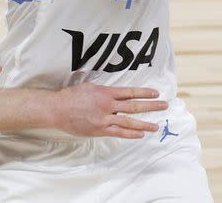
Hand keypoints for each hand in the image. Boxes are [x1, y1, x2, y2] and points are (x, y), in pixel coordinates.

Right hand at [51, 83, 167, 138]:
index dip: (144, 92)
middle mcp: (107, 105)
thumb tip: (116, 94)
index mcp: (105, 92)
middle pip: (134, 106)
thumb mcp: (89, 87)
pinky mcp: (100, 129)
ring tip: (156, 125)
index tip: (156, 93)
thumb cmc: (71, 96)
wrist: (57, 108)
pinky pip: (119, 132)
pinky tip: (140, 134)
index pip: (129, 92)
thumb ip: (103, 91)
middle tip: (164, 105)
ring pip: (129, 121)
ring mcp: (104, 118)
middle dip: (151, 106)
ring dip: (145, 123)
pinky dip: (130, 133)